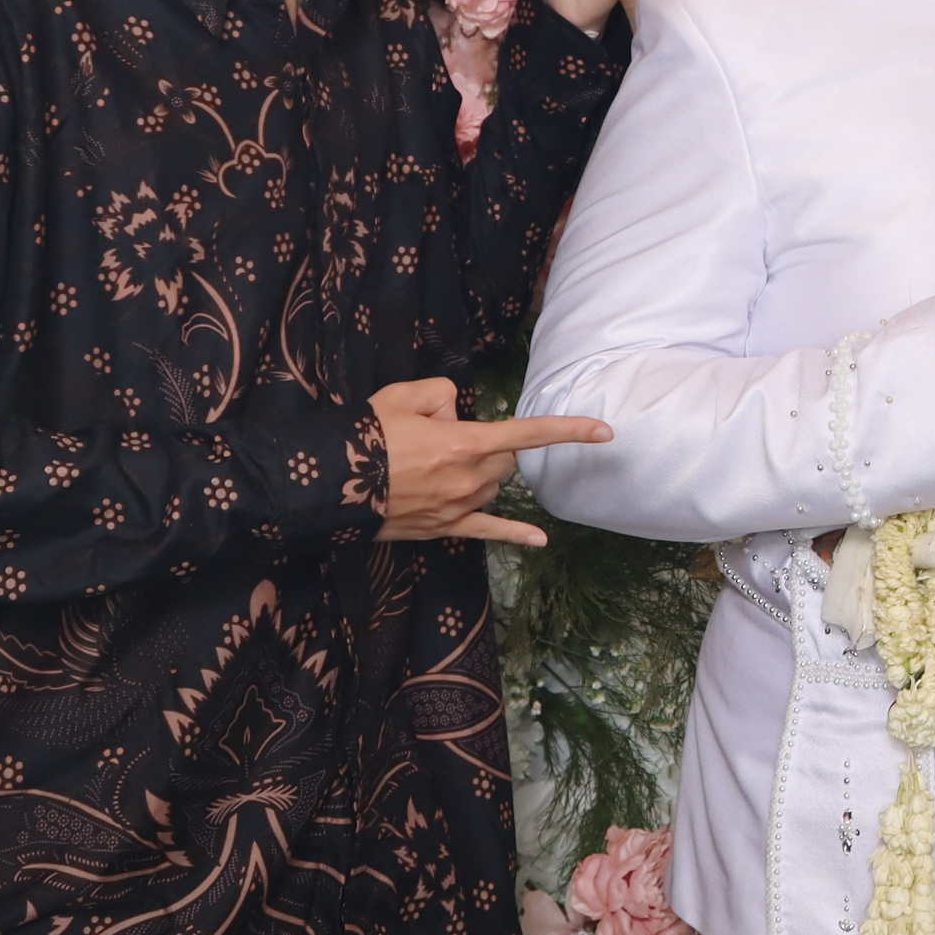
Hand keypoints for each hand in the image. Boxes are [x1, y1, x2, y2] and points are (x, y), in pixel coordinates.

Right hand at [372, 375, 614, 543]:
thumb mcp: (404, 394)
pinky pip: (489, 532)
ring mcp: (459, 507)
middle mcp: (468, 478)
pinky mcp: (445, 528)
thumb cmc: (366, 434)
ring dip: (483, 474)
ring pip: (493, 487)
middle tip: (448, 437)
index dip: (569, 430)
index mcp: (464, 442)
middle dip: (492, 446)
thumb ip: (443, 393)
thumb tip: (457, 413)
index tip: (605, 431)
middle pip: (506, 460)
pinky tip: (540, 541)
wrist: (330, 483)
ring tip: (434, 467)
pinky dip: (516, 534)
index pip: (528, 433)